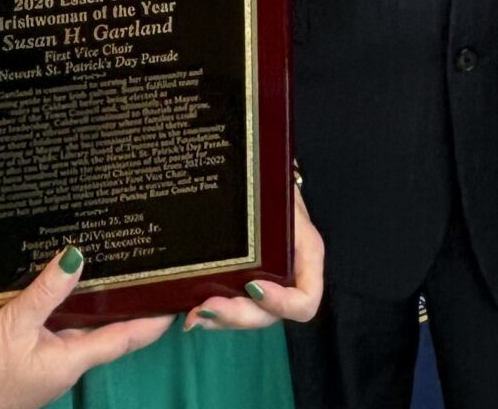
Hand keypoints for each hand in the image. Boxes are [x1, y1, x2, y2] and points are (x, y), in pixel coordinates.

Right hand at [0, 247, 173, 408]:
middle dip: (121, 305)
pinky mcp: (29, 365)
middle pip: (103, 331)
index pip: (125, 338)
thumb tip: (77, 256)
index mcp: (72, 359)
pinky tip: (60, 291)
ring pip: (77, 331)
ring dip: (89, 306)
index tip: (177, 303)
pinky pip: (53, 335)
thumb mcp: (13, 324)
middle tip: (141, 271)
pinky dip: (62, 313)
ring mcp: (48, 367)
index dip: (151, 321)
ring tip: (106, 269)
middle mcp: (66, 365)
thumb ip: (46, 291)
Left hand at [183, 187, 325, 330]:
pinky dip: (214, 314)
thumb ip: (275, 199)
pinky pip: (234, 308)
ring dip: (221, 320)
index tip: (253, 287)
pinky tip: (191, 311)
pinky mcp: (244, 284)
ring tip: (193, 316)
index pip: (306, 300)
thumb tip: (259, 205)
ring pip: (249, 317)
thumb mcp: (281, 190)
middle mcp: (288, 278)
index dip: (282, 302)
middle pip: (270, 316)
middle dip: (238, 316)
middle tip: (207, 306)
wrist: (263, 177)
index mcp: (306, 257)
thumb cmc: (274, 182)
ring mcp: (266, 285)